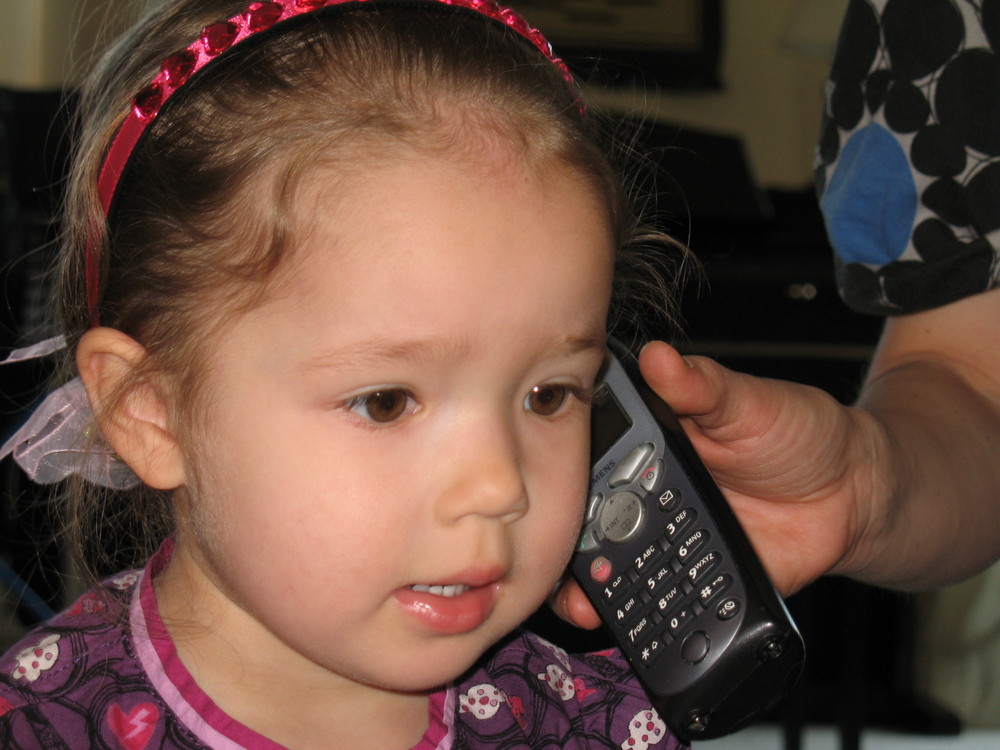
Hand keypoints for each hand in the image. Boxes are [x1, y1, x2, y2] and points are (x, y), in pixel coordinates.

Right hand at [554, 340, 882, 627]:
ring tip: (579, 598)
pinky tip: (623, 624)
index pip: (593, 457)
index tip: (543, 485)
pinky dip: (639, 615)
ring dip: (590, 585)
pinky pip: (663, 598)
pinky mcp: (698, 577)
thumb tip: (659, 357)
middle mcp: (652, 492)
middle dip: (567, 538)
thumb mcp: (750, 401)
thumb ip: (702, 386)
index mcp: (653, 444)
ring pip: (616, 563)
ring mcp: (671, 538)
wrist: (856, 492)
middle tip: (554, 548)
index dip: (565, 473)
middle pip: (592, 517)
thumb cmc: (801, 432)